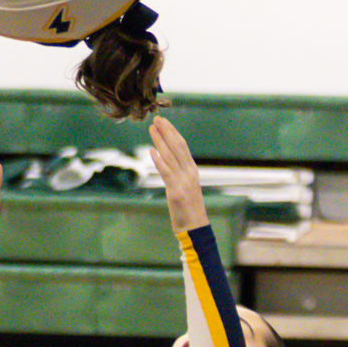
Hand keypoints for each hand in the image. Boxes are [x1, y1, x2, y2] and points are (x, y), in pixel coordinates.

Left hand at [148, 115, 207, 233]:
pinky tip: (151, 151)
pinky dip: (159, 161)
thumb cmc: (189, 209)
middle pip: (177, 147)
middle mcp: (189, 173)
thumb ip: (178, 173)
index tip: (164, 121)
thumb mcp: (187, 186)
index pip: (182, 146)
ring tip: (152, 129)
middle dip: (166, 131)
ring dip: (160, 141)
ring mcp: (183, 181)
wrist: (195, 228)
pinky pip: (166, 173)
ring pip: (170, 156)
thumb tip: (166, 159)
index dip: (173, 132)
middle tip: (157, 118)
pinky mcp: (176, 191)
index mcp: (192, 170)